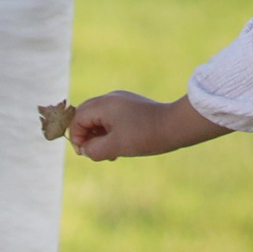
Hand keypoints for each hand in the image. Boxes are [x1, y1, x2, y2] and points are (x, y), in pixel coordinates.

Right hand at [67, 91, 226, 159]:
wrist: (175, 125)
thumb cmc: (145, 135)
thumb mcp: (116, 147)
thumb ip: (94, 150)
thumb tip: (84, 150)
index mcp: (104, 104)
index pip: (77, 118)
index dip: (77, 137)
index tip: (87, 153)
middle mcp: (111, 98)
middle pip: (85, 115)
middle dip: (86, 136)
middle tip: (96, 153)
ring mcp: (121, 100)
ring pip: (98, 117)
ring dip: (98, 136)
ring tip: (110, 153)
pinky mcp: (130, 105)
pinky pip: (110, 117)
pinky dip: (109, 132)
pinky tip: (118, 146)